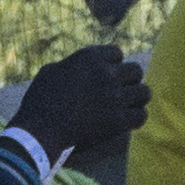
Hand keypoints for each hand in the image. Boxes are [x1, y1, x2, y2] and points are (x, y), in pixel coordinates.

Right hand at [12, 44, 144, 159]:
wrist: (39, 131)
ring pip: (144, 92)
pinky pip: (141, 115)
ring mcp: (115, 97)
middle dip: (129, 80)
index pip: (117, 53)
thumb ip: (72, 64)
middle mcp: (106, 74)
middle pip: (136, 71)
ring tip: (129, 105)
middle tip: (121, 91)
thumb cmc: (39, 101)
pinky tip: (128, 122)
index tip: (108, 74)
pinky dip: (137, 118)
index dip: (113, 64)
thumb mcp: (51, 71)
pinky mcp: (118, 121)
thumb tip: (79, 66)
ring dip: (137, 98)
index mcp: (90, 57)